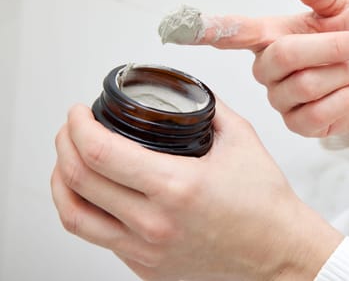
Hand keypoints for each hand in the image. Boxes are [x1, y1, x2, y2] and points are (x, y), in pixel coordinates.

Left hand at [51, 100, 342, 280]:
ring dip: (61, 181)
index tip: (79, 112)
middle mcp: (154, 223)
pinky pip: (99, 237)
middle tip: (72, 128)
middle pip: (78, 181)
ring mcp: (146, 250)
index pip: (101, 153)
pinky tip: (96, 193)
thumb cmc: (265, 204)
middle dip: (64, 144)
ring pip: (75, 216)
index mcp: (177, 187)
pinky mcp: (146, 267)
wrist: (278, 252)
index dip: (78, 126)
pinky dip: (86, 209)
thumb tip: (183, 93)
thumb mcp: (241, 139)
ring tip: (68, 160)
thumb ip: (209, 108)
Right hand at [184, 0, 348, 137]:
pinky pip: (316, 113)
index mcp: (271, 36)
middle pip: (284, 56)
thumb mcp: (341, 8)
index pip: (233, 32)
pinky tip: (345, 94)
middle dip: (327, 47)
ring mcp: (280, 99)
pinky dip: (342, 99)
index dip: (205, 29)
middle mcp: (267, 69)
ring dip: (339, 73)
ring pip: (304, 85)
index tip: (176, 27)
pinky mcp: (296, 124)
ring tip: (348, 69)